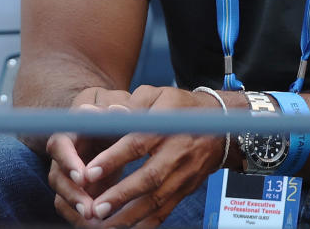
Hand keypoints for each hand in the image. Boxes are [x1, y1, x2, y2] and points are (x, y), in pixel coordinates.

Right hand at [46, 87, 131, 224]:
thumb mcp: (117, 119)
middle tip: (90, 210)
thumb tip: (122, 112)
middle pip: (57, 177)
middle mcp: (62, 156)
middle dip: (72, 195)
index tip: (83, 178)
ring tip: (95, 224)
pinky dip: (81, 220)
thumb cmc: (115, 124)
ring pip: (61, 197)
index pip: (59, 146)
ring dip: (77, 211)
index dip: (68, 162)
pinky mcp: (73, 193)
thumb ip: (119, 116)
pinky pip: (70, 210)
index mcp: (69, 132)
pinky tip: (99, 227)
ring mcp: (65, 176)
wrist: (113, 137)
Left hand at [79, 86, 225, 227]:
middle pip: (149, 178)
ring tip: (104, 225)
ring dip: (129, 216)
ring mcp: (184, 174)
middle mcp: (177, 153)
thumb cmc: (178, 107)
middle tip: (95, 208)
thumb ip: (133, 105)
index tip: (90, 172)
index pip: (138, 143)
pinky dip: (146, 224)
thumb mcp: (158, 95)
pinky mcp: (186, 190)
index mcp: (167, 126)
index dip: (114, 158)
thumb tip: (110, 115)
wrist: (218, 124)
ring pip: (157, 200)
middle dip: (121, 195)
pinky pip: (166, 211)